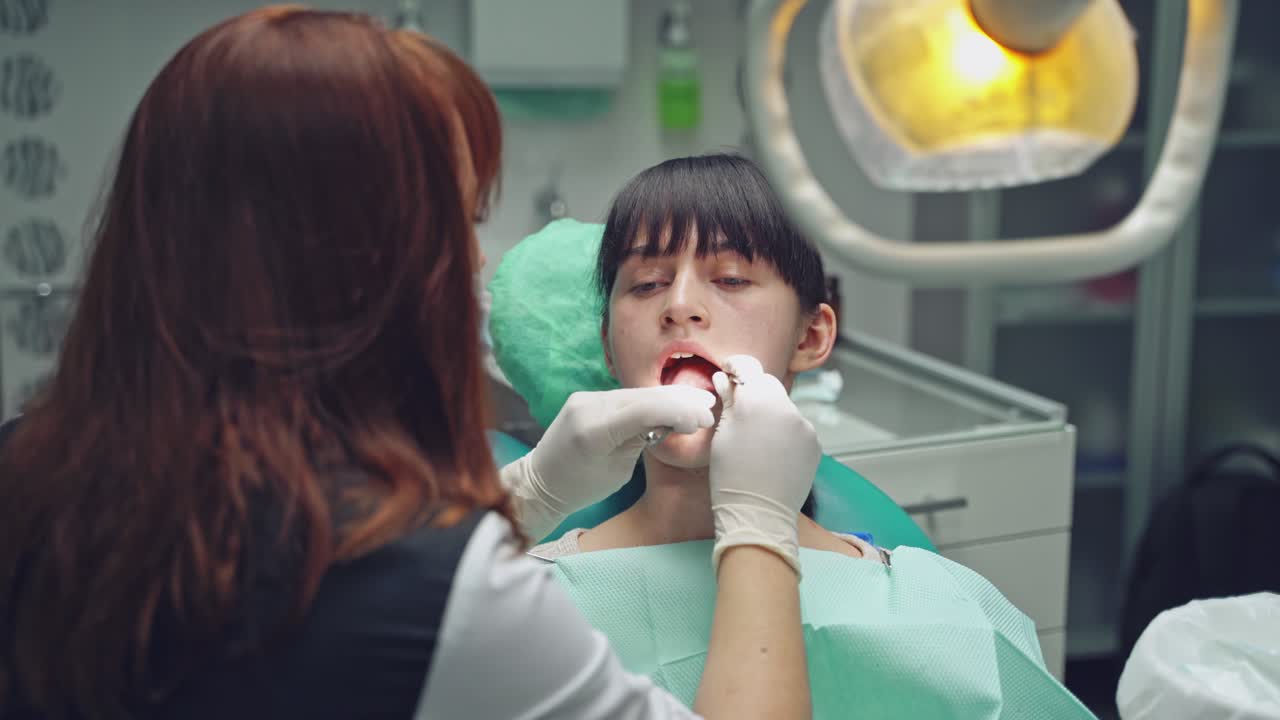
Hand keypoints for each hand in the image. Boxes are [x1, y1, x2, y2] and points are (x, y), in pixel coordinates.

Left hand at [500, 385, 714, 538]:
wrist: (541, 481)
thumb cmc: (581, 486)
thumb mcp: (618, 471)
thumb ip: (641, 440)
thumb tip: (669, 419)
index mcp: (593, 431)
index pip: (644, 410)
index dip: (678, 411)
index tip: (703, 420)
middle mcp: (587, 407)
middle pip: (643, 397)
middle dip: (679, 402)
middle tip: (709, 409)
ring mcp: (585, 398)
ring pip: (636, 394)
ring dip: (668, 398)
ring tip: (700, 403)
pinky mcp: (587, 397)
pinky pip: (625, 396)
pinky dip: (650, 400)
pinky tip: (673, 402)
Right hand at [708, 355, 818, 575]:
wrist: (759, 514)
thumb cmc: (731, 476)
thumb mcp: (721, 435)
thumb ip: (728, 401)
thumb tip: (725, 380)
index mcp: (758, 400)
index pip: (748, 368)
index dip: (736, 367)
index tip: (727, 372)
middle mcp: (786, 407)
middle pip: (768, 385)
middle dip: (754, 393)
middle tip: (738, 410)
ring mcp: (804, 426)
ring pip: (783, 407)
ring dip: (770, 414)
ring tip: (755, 441)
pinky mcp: (814, 443)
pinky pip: (796, 427)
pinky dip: (784, 433)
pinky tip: (771, 453)